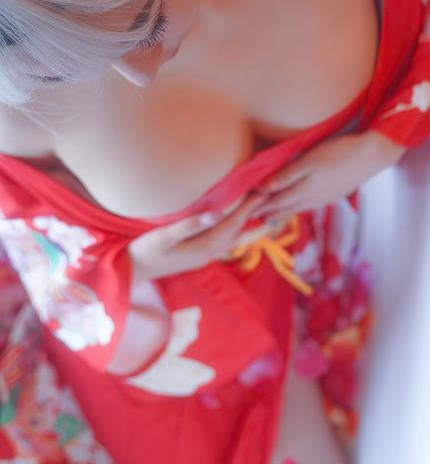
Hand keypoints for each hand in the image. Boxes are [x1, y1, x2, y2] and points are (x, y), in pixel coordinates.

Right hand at [129, 193, 263, 280]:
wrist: (131, 271)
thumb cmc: (143, 251)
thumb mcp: (163, 236)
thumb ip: (189, 225)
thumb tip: (217, 213)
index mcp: (203, 248)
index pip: (232, 226)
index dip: (247, 208)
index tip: (260, 192)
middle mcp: (208, 255)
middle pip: (236, 232)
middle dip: (250, 213)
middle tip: (263, 193)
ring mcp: (204, 257)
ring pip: (231, 238)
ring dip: (243, 221)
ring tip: (253, 204)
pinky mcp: (197, 256)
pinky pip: (222, 240)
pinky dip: (231, 228)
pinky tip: (231, 219)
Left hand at [249, 131, 406, 220]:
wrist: (370, 157)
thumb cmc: (338, 154)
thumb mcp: (309, 161)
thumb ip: (286, 176)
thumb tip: (263, 188)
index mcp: (303, 192)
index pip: (275, 202)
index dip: (260, 206)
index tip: (245, 211)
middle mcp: (312, 200)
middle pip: (285, 209)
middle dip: (269, 213)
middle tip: (254, 219)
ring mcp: (324, 199)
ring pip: (298, 209)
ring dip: (283, 213)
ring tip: (272, 218)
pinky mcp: (333, 195)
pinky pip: (309, 206)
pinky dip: (298, 208)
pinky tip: (300, 206)